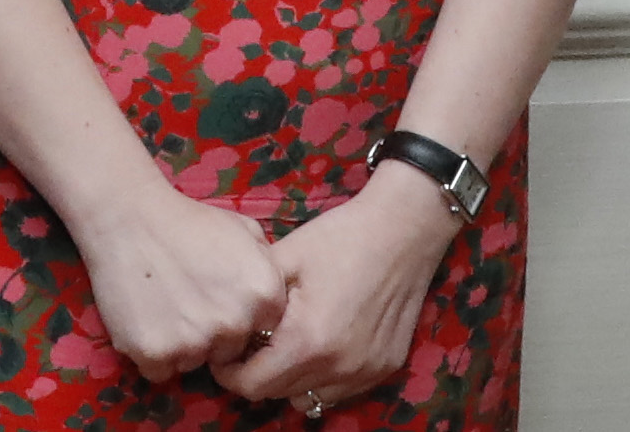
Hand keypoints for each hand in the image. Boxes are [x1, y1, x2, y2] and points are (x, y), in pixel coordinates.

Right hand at [68, 183, 287, 382]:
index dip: (241, 319)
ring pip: (194, 363)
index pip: (264, 331)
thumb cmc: (188, 220)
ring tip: (165, 305)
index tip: (221, 302)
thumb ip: (266, 267)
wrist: (128, 217)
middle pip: (230, 352)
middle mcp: (235, 323)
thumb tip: (276, 298)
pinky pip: (160, 370)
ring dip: (181, 345)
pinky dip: (152, 352)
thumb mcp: (244, 230)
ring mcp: (194, 342)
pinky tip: (146, 318)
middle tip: (189, 302)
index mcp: (264, 294)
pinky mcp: (155, 354)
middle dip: (213, 335)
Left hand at [213, 167, 457, 415]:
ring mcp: (365, 372)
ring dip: (291, 379)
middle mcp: (338, 368)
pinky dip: (323, 377)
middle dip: (258, 373)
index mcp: (307, 342)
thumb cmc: (339, 238)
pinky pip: (341, 390)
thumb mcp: (284, 258)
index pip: (252, 386)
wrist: (403, 230)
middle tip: (253, 344)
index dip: (230, 371)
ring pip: (310, 398)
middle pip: (278, 394)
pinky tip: (323, 343)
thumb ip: (252, 300)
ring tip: (289, 344)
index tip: (226, 351)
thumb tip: (229, 326)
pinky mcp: (385, 368)